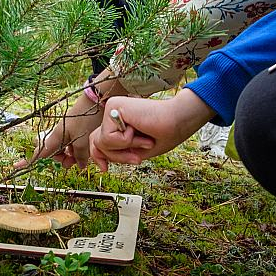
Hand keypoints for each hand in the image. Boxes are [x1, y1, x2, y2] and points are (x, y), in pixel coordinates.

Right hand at [16, 94, 104, 169]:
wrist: (95, 101)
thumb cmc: (85, 119)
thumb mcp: (82, 140)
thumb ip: (79, 156)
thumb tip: (79, 165)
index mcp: (55, 137)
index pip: (39, 153)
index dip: (28, 160)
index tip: (16, 166)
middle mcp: (58, 135)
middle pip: (51, 153)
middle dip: (60, 161)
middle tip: (72, 161)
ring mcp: (65, 132)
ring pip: (62, 150)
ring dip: (70, 156)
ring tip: (81, 156)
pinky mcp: (74, 130)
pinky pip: (70, 144)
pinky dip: (75, 150)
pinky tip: (84, 150)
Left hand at [89, 89, 215, 171]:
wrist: (177, 121)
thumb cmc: (162, 135)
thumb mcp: (134, 150)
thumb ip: (116, 152)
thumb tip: (97, 157)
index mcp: (118, 122)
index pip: (97, 140)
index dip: (98, 156)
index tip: (105, 169)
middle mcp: (112, 113)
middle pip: (97, 143)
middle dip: (116, 156)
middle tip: (137, 159)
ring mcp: (112, 108)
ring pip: (102, 142)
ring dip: (125, 149)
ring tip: (143, 140)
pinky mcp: (114, 106)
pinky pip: (108, 137)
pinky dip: (126, 141)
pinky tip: (138, 130)